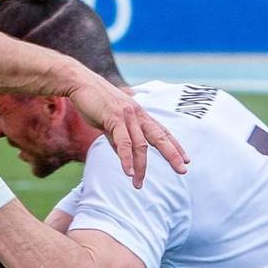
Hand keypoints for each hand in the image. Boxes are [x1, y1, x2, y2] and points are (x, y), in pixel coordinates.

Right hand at [67, 73, 187, 188]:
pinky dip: (126, 158)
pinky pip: (123, 142)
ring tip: (139, 184)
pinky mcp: (114, 118)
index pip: (162, 131)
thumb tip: (124, 157)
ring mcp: (127, 116)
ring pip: (140, 145)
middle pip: (160, 137)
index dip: (175, 145)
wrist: (81, 83)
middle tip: (183, 171)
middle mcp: (138, 114)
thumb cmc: (96, 102)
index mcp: (140, 115)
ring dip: (141, 166)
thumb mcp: (111, 122)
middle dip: (172, 154)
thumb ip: (119, 139)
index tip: (186, 159)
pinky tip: (128, 172)